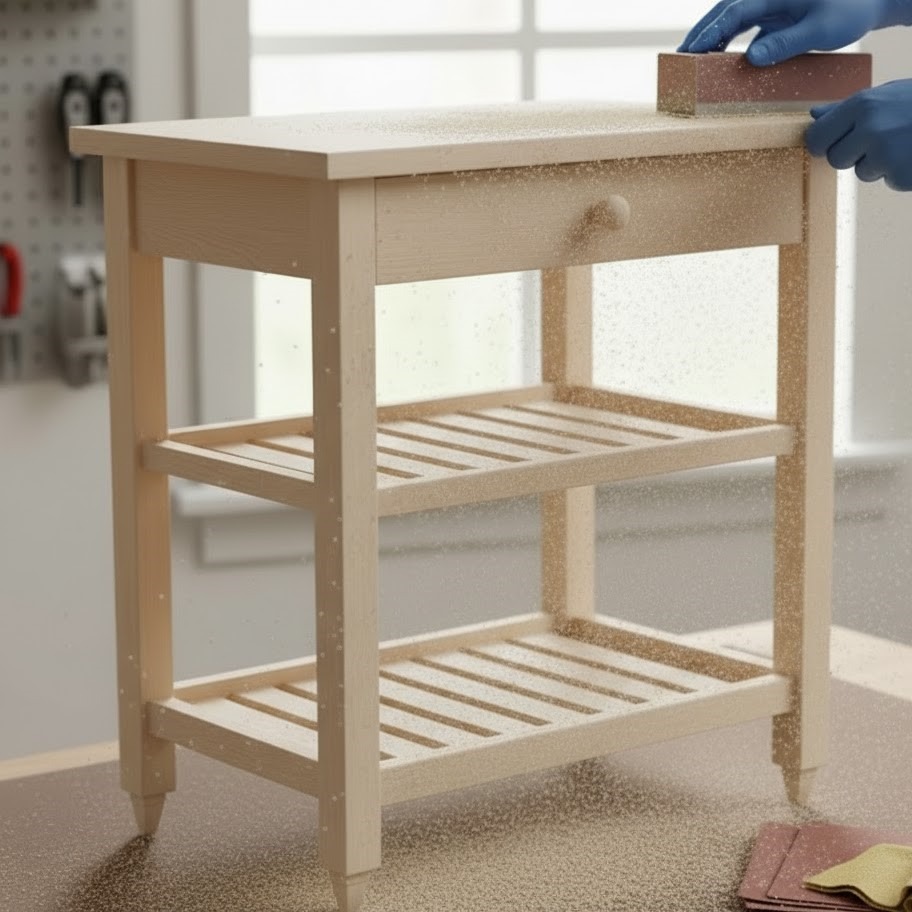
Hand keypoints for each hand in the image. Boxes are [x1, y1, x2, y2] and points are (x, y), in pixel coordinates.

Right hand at [678, 0, 888, 65]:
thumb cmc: (850, 10)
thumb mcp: (819, 30)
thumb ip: (784, 44)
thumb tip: (751, 58)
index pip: (734, 12)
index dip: (711, 33)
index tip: (692, 52)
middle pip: (726, 10)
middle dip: (701, 32)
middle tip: (679, 56)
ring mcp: (771, 3)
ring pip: (732, 16)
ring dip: (712, 35)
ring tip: (691, 57)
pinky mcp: (775, 13)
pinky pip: (744, 23)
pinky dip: (728, 38)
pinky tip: (718, 55)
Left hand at [807, 80, 911, 190]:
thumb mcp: (887, 95)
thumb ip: (847, 109)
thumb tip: (814, 115)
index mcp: (862, 105)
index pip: (816, 138)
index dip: (824, 144)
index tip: (834, 143)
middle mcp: (869, 128)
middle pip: (834, 159)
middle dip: (852, 155)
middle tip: (880, 139)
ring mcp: (885, 154)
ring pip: (861, 172)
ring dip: (880, 163)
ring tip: (905, 142)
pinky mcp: (900, 175)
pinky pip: (888, 180)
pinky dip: (901, 172)